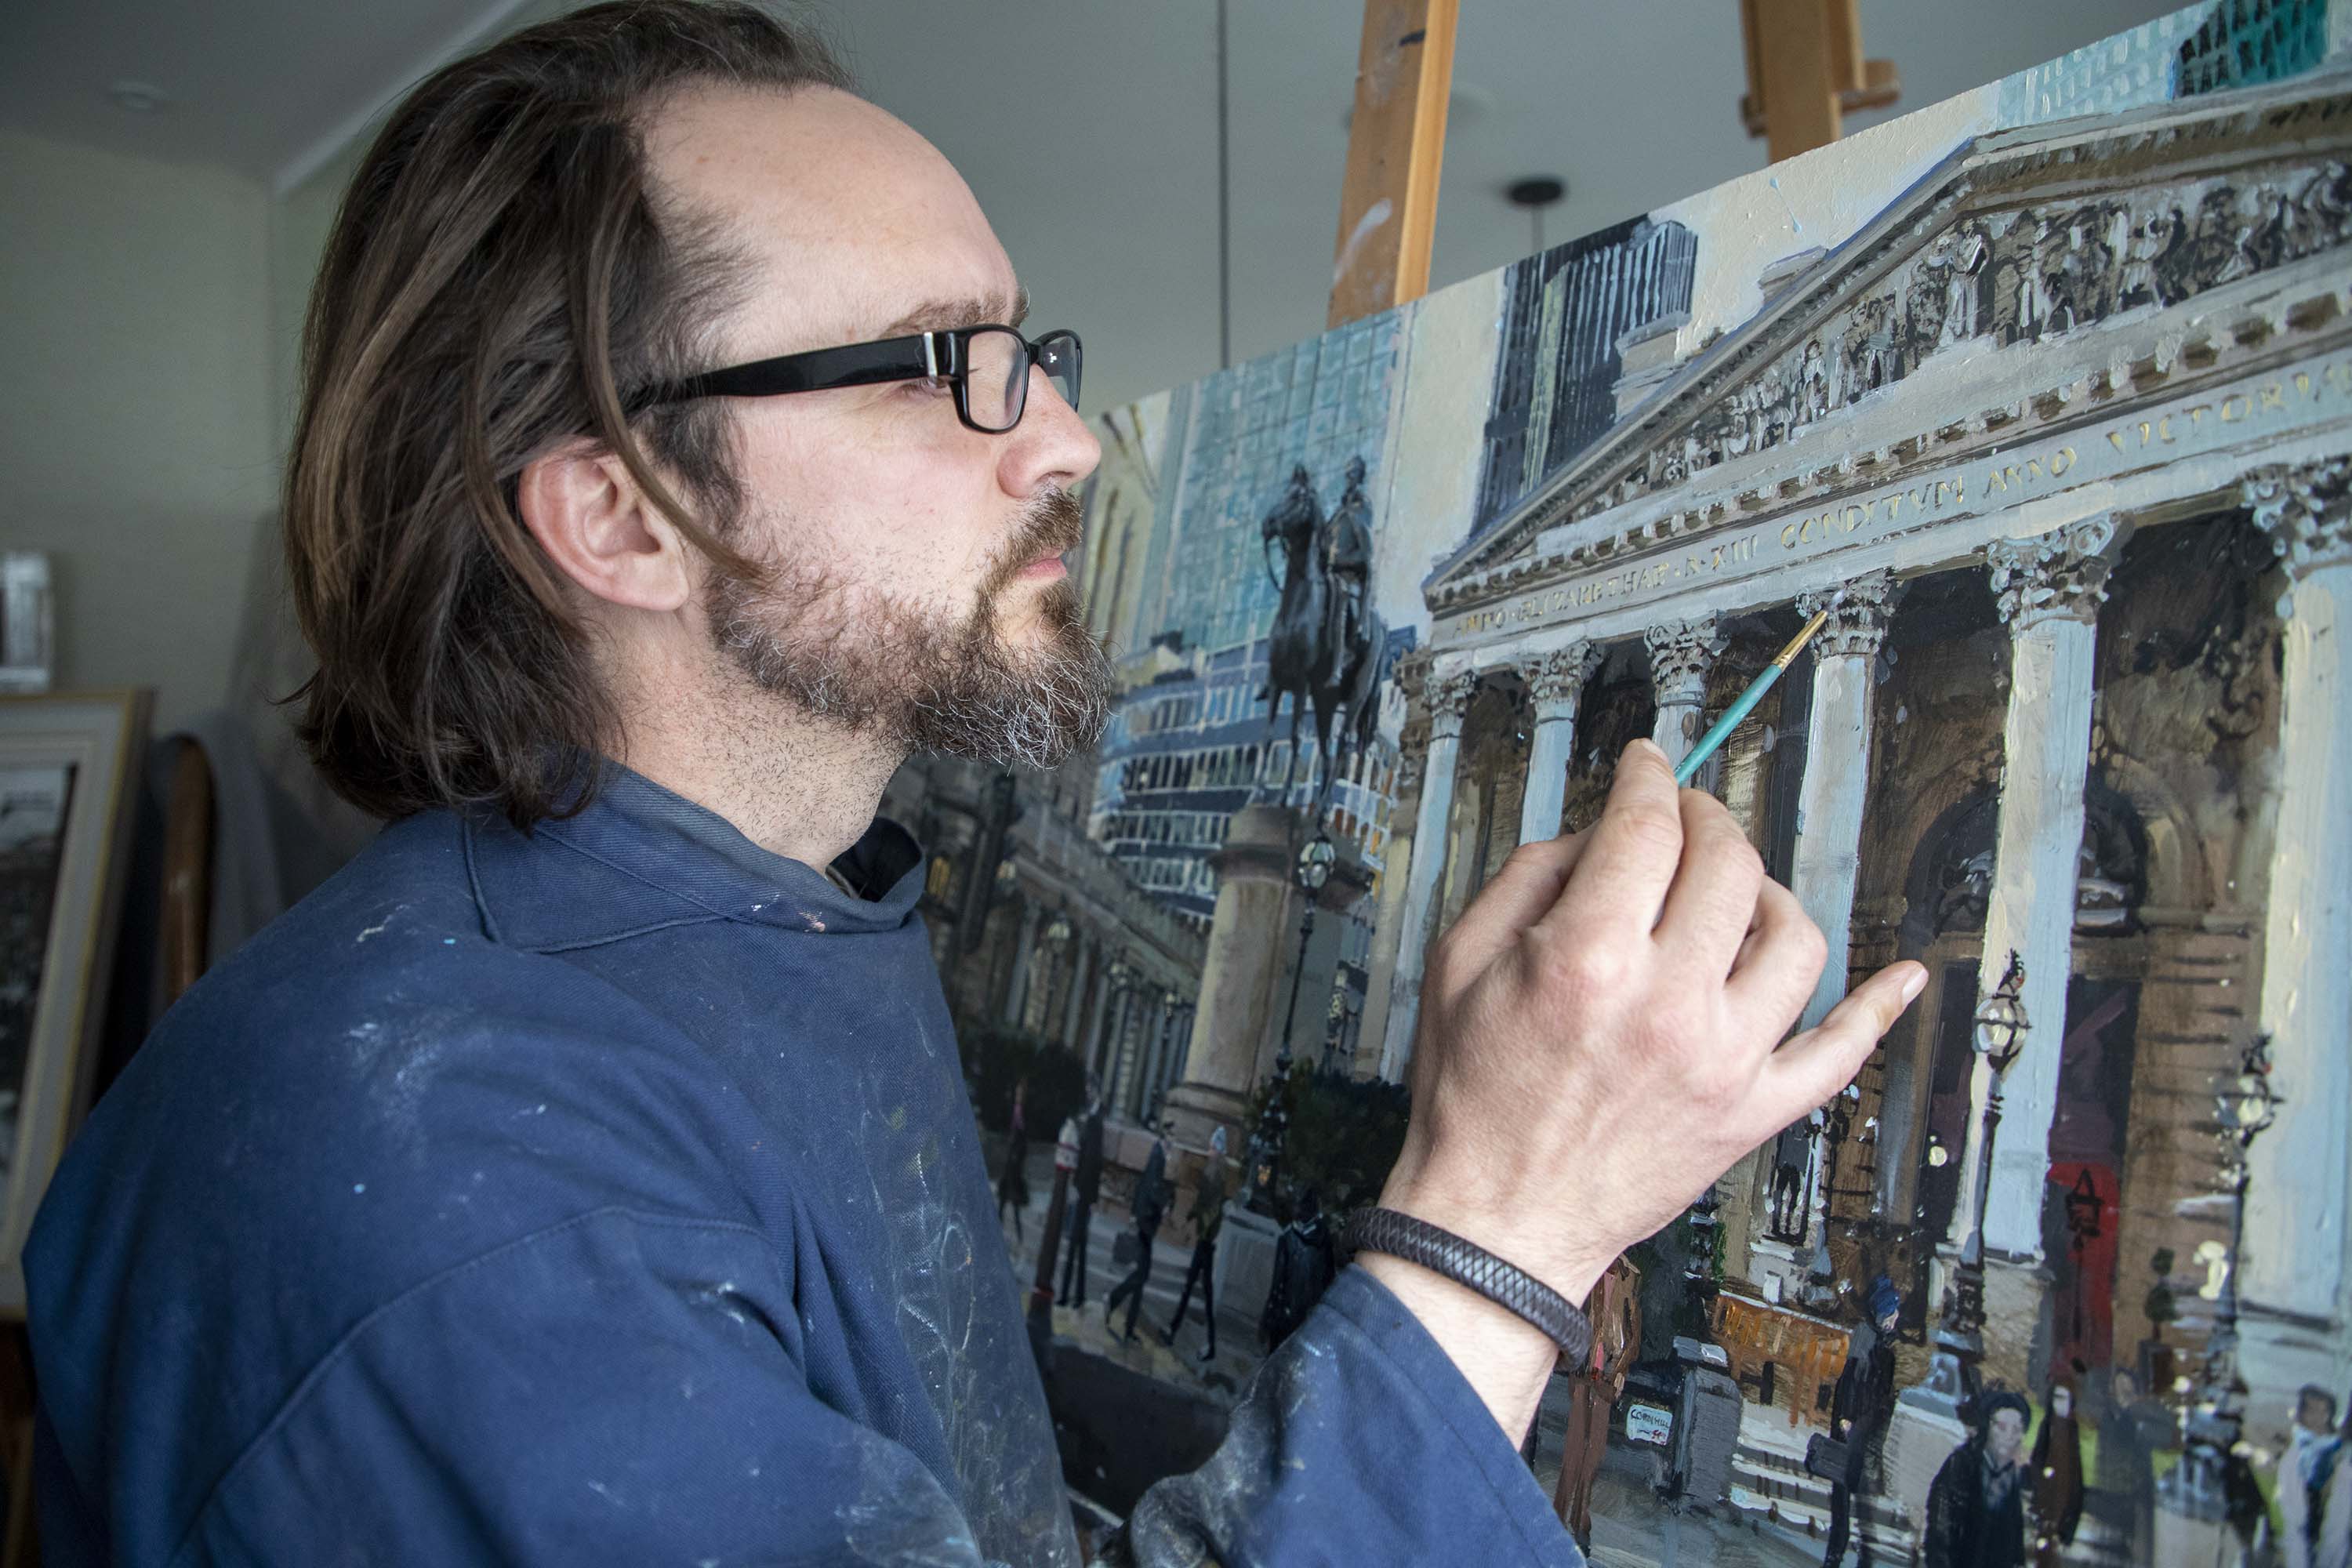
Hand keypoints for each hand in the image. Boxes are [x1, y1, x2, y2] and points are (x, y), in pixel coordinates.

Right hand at [1362, 739, 1923, 1434]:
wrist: (1494, 1223)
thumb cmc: (1470, 1101)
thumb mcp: (1459, 963)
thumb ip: (1528, 879)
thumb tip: (1596, 836)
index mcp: (1588, 959)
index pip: (1647, 826)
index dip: (1649, 777)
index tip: (1648, 765)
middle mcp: (1669, 1003)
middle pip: (1728, 864)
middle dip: (1706, 819)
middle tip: (1684, 818)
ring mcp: (1723, 1060)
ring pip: (1794, 938)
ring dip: (1770, 893)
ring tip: (1736, 894)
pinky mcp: (1752, 1113)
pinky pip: (1840, 1053)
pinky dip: (1879, 1010)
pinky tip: (1904, 976)